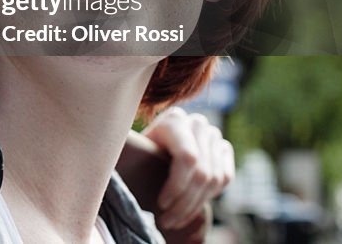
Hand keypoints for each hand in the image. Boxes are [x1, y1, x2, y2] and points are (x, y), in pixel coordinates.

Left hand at [141, 106, 233, 232]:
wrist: (155, 140)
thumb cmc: (140, 148)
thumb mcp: (135, 149)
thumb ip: (134, 156)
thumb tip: (117, 174)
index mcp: (174, 120)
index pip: (188, 158)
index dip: (177, 186)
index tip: (160, 205)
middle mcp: (198, 124)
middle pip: (202, 173)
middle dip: (184, 204)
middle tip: (166, 221)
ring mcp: (213, 135)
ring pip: (214, 180)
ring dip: (195, 206)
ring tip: (175, 220)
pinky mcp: (223, 148)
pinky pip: (225, 178)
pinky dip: (209, 197)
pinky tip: (190, 208)